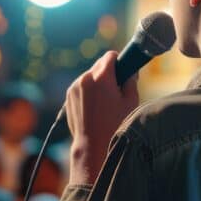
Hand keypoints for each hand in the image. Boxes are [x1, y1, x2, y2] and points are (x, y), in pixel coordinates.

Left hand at [65, 51, 139, 184]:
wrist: (92, 144)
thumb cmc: (115, 125)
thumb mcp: (131, 102)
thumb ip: (131, 81)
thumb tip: (130, 71)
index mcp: (102, 77)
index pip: (111, 56)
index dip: (119, 61)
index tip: (124, 70)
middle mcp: (85, 78)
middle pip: (100, 65)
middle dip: (109, 73)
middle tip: (116, 89)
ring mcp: (74, 86)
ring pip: (90, 75)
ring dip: (98, 82)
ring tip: (105, 102)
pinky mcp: (69, 96)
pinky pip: (82, 86)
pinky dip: (89, 91)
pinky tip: (95, 107)